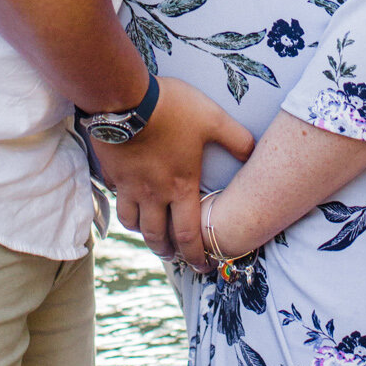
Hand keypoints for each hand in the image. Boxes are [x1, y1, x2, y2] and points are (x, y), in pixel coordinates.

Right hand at [98, 76, 252, 265]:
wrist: (123, 99)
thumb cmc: (171, 109)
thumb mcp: (212, 119)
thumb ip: (236, 139)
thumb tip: (254, 153)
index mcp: (180, 187)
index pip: (189, 236)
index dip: (196, 257)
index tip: (202, 267)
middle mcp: (152, 194)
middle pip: (157, 237)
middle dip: (167, 252)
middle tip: (174, 256)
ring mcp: (129, 186)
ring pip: (132, 223)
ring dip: (143, 232)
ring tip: (151, 232)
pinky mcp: (111, 173)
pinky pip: (117, 197)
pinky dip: (125, 204)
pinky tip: (129, 198)